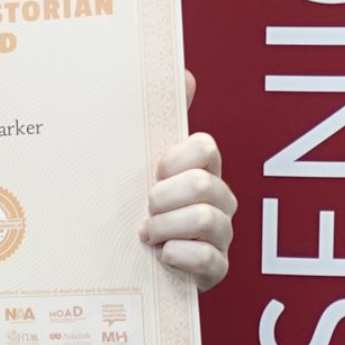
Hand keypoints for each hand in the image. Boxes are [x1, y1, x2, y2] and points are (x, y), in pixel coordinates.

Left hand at [137, 69, 235, 290]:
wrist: (123, 268)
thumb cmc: (130, 210)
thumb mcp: (134, 164)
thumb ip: (156, 120)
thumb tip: (184, 74)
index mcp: (199, 169)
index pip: (204, 147)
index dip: (175, 158)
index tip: (152, 171)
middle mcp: (217, 199)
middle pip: (204, 183)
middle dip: (164, 197)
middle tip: (145, 209)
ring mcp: (220, 236)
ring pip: (208, 219)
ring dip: (167, 227)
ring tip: (147, 235)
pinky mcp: (215, 270)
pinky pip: (210, 259)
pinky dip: (179, 256)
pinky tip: (161, 257)